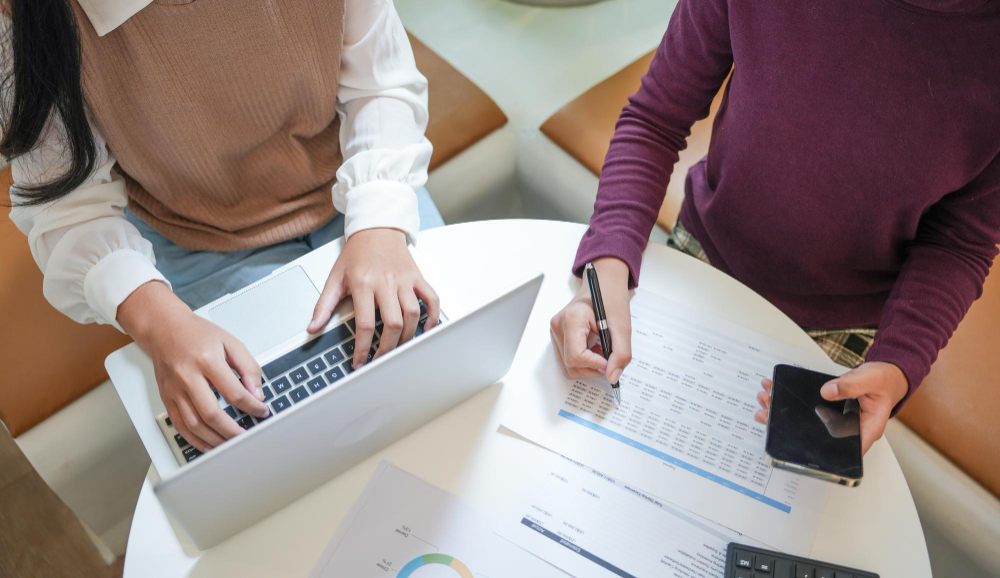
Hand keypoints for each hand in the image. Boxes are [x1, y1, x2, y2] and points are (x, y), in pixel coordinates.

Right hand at [118, 282, 269, 451]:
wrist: (163, 328)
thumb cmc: (196, 333)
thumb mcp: (230, 342)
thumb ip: (248, 367)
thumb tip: (257, 394)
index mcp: (206, 360)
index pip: (234, 392)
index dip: (252, 406)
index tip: (262, 411)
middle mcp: (187, 376)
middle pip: (211, 413)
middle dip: (233, 431)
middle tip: (248, 436)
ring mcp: (174, 390)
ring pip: (194, 424)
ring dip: (215, 440)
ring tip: (232, 444)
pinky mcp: (167, 398)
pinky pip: (180, 426)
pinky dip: (196, 440)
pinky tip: (210, 444)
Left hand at [308, 227, 439, 368]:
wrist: (377, 228)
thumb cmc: (357, 253)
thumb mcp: (335, 278)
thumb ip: (324, 305)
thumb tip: (313, 328)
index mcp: (363, 283)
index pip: (366, 324)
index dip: (364, 347)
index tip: (360, 361)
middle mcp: (386, 282)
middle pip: (393, 323)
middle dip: (388, 348)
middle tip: (381, 359)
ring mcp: (405, 280)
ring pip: (413, 314)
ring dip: (408, 336)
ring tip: (398, 347)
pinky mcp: (417, 277)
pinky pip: (432, 299)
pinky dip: (432, 316)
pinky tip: (425, 329)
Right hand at [550, 257, 631, 383]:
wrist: (603, 284)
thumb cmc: (611, 298)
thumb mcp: (623, 327)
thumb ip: (620, 354)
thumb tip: (612, 376)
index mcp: (572, 319)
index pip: (576, 356)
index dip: (596, 364)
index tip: (611, 361)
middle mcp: (558, 326)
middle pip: (571, 364)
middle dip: (593, 366)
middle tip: (609, 354)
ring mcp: (555, 331)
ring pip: (569, 365)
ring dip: (589, 364)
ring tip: (602, 348)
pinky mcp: (558, 336)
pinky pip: (568, 359)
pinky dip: (585, 360)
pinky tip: (594, 347)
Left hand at [755, 361, 907, 453]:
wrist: (887, 372)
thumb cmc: (884, 380)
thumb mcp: (870, 379)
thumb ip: (850, 385)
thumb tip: (827, 392)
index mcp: (866, 430)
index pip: (844, 450)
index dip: (822, 452)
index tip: (797, 445)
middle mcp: (850, 429)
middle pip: (819, 436)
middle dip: (792, 428)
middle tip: (769, 414)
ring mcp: (839, 421)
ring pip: (809, 423)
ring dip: (786, 413)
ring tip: (766, 401)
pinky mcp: (830, 411)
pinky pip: (809, 410)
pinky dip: (792, 403)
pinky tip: (776, 395)